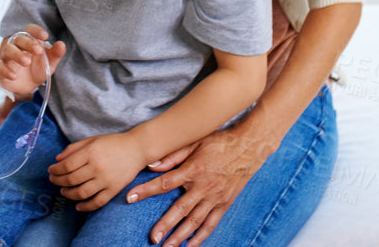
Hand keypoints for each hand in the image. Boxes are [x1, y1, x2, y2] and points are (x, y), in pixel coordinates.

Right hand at [0, 25, 66, 100]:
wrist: (28, 87)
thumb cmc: (38, 69)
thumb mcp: (50, 63)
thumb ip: (55, 54)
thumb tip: (61, 44)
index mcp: (29, 41)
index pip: (29, 30)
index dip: (36, 31)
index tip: (45, 36)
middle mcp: (17, 46)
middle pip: (19, 38)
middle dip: (28, 43)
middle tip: (38, 51)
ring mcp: (8, 57)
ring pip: (8, 50)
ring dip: (17, 55)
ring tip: (26, 62)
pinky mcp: (1, 69)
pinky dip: (5, 70)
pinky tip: (13, 75)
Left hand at [48, 131, 147, 212]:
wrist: (136, 149)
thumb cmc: (112, 143)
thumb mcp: (91, 140)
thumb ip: (74, 148)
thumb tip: (57, 160)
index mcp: (90, 153)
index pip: (66, 165)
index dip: (55, 170)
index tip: (50, 170)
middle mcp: (97, 167)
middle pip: (71, 179)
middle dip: (58, 181)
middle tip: (53, 180)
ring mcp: (105, 180)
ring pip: (81, 193)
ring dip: (68, 194)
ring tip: (63, 191)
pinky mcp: (113, 190)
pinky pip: (97, 202)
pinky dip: (86, 207)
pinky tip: (78, 206)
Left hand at [130, 124, 272, 245]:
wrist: (248, 148)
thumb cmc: (218, 142)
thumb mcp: (195, 141)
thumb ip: (173, 155)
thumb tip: (151, 164)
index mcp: (193, 170)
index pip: (165, 182)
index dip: (146, 190)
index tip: (130, 197)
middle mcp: (204, 187)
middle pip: (181, 209)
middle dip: (165, 225)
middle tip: (153, 238)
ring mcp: (215, 198)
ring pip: (195, 221)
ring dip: (181, 236)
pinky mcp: (224, 204)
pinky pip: (211, 224)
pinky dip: (201, 237)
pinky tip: (190, 246)